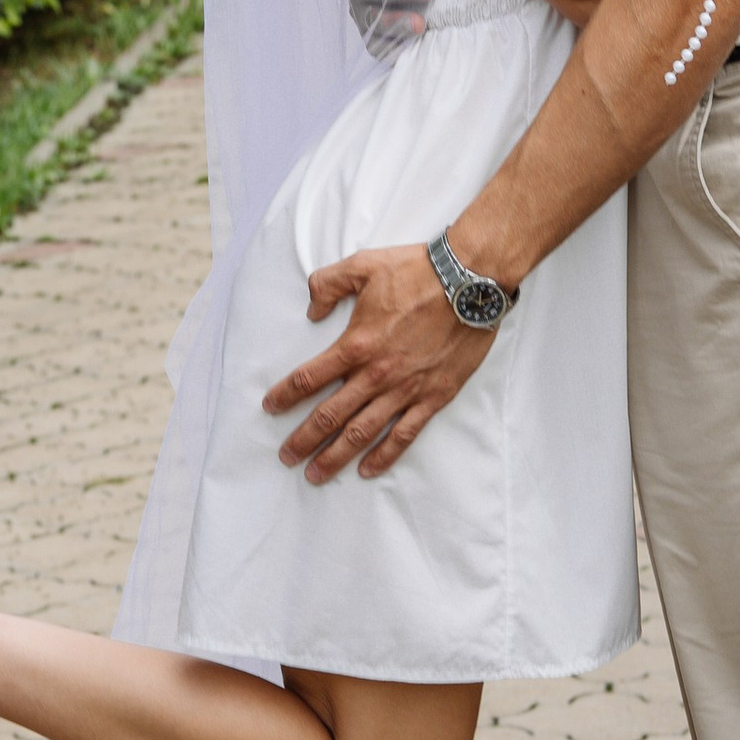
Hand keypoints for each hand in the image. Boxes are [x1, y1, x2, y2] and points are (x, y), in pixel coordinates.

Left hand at [266, 240, 495, 480]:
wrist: (469, 282)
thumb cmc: (417, 271)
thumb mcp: (363, 266)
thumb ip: (328, 284)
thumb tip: (311, 308)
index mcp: (355, 345)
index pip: (310, 378)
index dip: (285, 395)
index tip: (270, 407)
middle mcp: (376, 374)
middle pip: (330, 415)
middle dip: (303, 440)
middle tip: (286, 457)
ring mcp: (405, 390)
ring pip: (362, 433)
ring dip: (336, 456)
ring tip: (316, 474)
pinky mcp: (432, 397)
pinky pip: (404, 435)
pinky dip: (384, 456)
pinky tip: (368, 470)